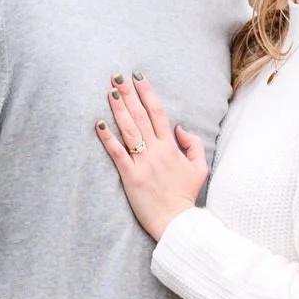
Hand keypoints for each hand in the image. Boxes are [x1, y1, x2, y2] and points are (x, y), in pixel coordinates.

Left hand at [97, 73, 207, 241]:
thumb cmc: (186, 195)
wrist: (176, 221)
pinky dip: (108, 138)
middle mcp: (156, 151)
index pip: (158, 112)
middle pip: (140, 116)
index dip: (147, 93)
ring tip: (109, 92)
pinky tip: (98, 124)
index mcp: (172, 147)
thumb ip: (194, 144)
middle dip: (128, 94)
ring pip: (129, 130)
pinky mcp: (130, 177)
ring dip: (118, 110)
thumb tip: (179, 128)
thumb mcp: (200, 168)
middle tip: (117, 76)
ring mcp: (142, 163)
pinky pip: (117, 154)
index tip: (138, 77)